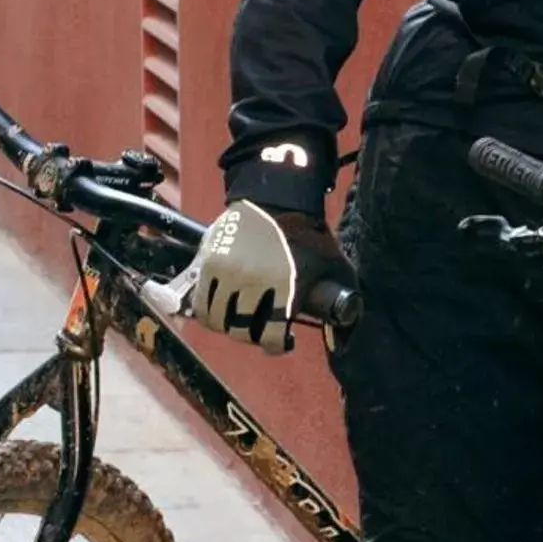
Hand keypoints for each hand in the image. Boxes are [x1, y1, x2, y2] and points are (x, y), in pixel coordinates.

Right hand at [175, 200, 351, 354]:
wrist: (279, 195)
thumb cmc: (312, 235)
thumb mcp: (336, 269)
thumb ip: (342, 307)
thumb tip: (341, 344)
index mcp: (284, 288)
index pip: (271, 338)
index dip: (277, 346)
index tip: (284, 340)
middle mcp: (251, 282)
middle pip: (241, 331)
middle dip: (253, 336)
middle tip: (262, 329)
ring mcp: (225, 271)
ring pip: (215, 319)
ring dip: (228, 325)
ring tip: (240, 318)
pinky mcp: (207, 261)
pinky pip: (200, 299)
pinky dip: (208, 310)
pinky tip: (222, 306)